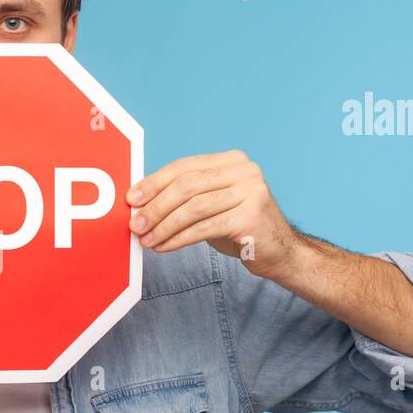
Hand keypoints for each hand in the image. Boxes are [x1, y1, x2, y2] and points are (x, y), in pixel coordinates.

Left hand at [126, 150, 299, 278]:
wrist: (280, 252)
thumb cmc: (239, 227)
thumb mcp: (212, 204)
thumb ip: (184, 197)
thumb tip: (140, 203)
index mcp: (231, 160)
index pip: (184, 167)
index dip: (154, 182)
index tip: (132, 199)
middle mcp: (244, 170)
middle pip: (186, 186)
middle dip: (155, 207)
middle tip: (135, 225)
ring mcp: (251, 191)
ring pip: (193, 208)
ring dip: (164, 226)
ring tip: (147, 240)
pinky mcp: (251, 216)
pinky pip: (204, 227)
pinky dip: (179, 238)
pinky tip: (164, 247)